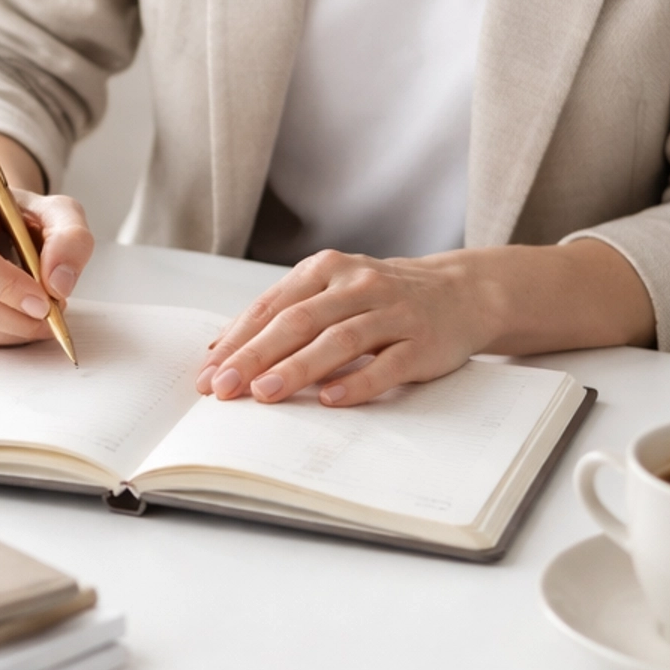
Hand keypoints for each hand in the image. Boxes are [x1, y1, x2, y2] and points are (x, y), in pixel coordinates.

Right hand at [0, 132, 93, 346]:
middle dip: (20, 319)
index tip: (44, 302)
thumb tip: (59, 284)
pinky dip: (1, 334)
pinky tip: (17, 314)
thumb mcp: (57, 211)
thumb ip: (71, 238)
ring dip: (15, 329)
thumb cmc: (18, 214)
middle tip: (54, 314)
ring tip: (41, 310)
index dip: (8, 287)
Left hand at [197, 237, 655, 405]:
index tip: (207, 373)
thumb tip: (220, 349)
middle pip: (298, 321)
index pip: (273, 306)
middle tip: (224, 387)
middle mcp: (357, 285)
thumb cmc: (383, 297)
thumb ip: (284, 314)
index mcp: (327, 269)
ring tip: (265, 393)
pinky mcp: (422, 342)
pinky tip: (330, 399)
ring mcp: (392, 312)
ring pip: (338, 340)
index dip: (237, 339)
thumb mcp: (332, 291)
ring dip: (298, 368)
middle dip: (255, 355)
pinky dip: (357, 382)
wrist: (462, 292)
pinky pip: (386, 364)